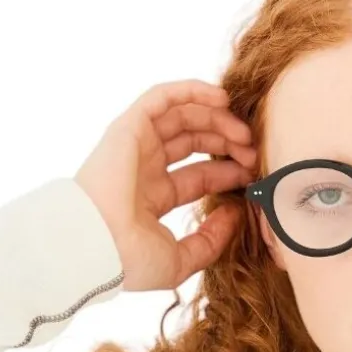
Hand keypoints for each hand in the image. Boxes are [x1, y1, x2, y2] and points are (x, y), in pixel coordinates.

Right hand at [74, 79, 256, 291]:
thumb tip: (235, 216)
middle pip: (194, 142)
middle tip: (254, 152)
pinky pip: (163, 97)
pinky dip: (192, 91)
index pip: (199, 176)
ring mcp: (135, 146)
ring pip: (183, 117)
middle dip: (227, 143)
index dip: (228, 173)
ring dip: (217, 118)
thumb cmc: (129, 260)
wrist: (97, 247)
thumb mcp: (180, 259)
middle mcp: (143, 168)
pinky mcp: (129, 127)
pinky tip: (222, 97)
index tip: (253, 177)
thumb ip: (210, 241)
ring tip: (244, 133)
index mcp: (152, 197)